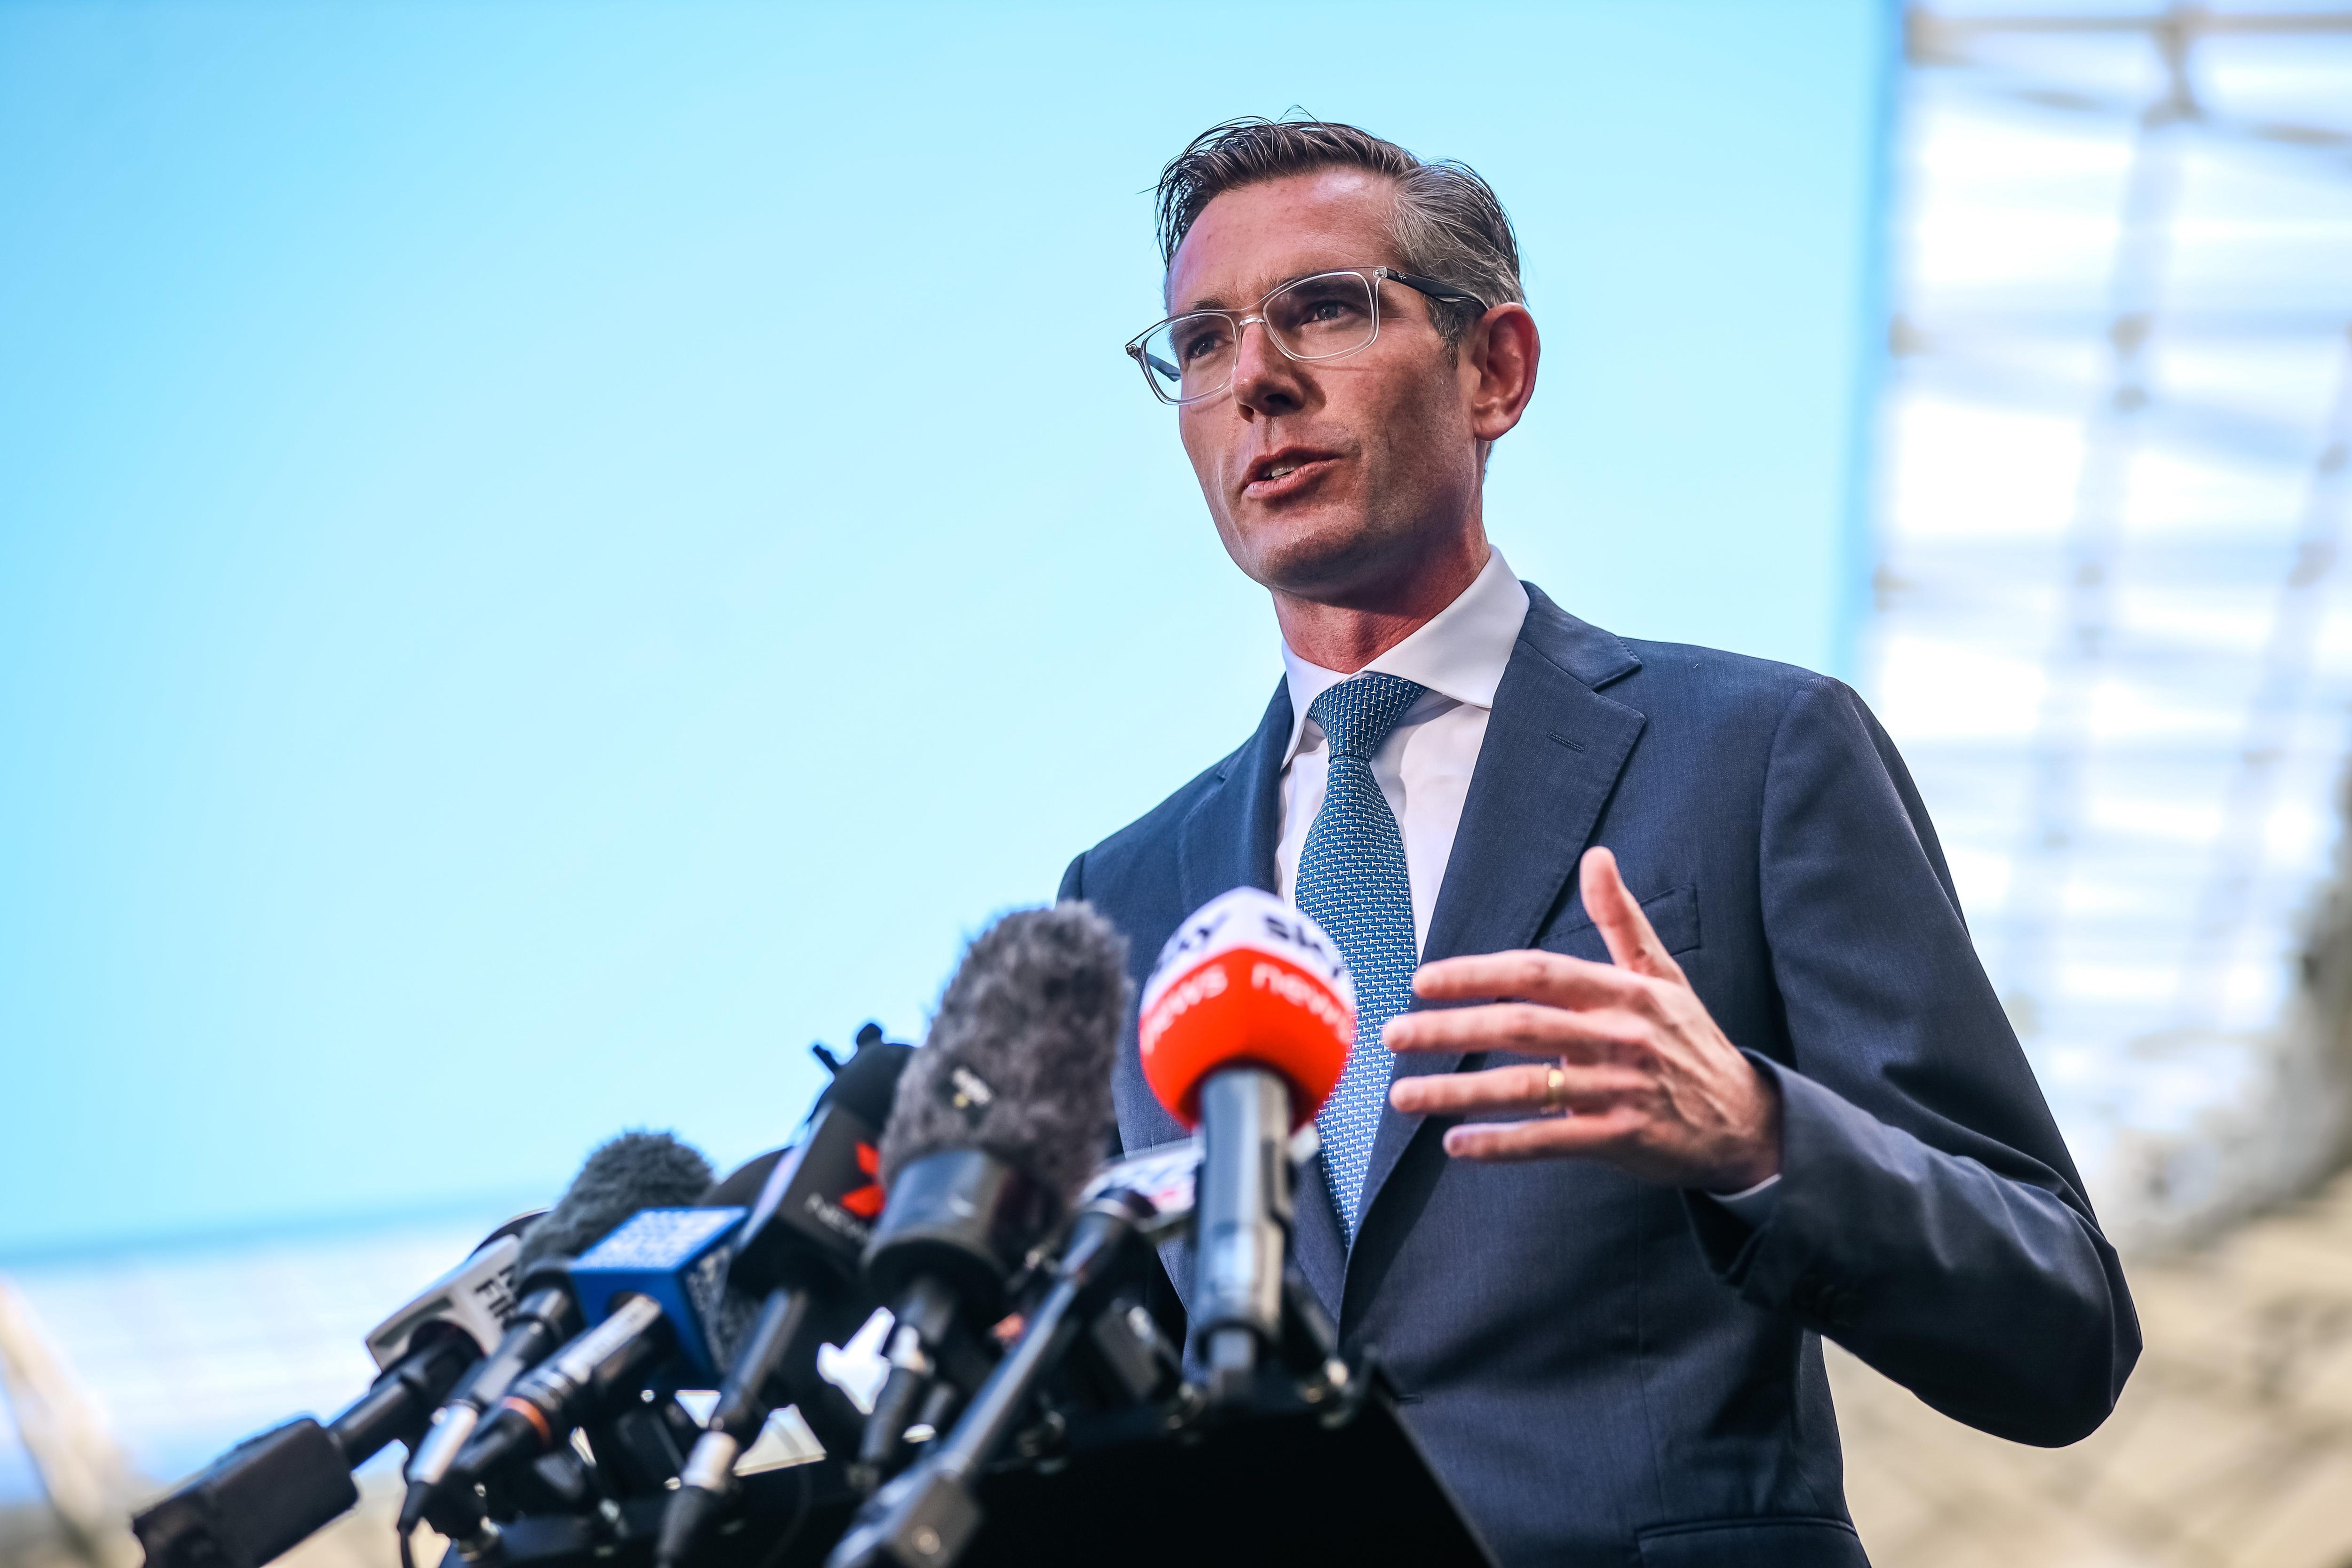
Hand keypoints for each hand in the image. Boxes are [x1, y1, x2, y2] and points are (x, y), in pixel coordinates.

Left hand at [1384, 846, 1781, 1189]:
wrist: (1745, 1122)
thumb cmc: (1690, 1043)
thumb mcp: (1665, 976)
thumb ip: (1621, 920)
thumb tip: (1596, 856)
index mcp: (1624, 993)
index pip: (1538, 973)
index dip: (1478, 974)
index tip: (1423, 980)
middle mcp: (1619, 1037)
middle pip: (1519, 1027)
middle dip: (1449, 1029)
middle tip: (1394, 1034)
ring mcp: (1619, 1091)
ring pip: (1525, 1088)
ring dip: (1458, 1091)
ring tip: (1404, 1095)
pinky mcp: (1620, 1140)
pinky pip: (1548, 1141)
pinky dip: (1499, 1144)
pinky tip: (1456, 1143)